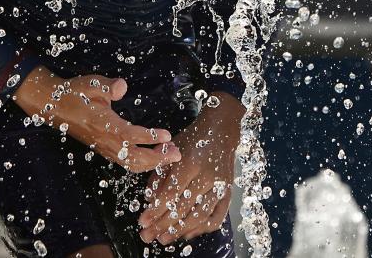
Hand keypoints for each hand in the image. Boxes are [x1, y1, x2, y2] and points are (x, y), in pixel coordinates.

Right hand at [14, 66, 181, 172]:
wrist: (52, 105)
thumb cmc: (75, 92)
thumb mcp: (91, 83)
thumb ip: (108, 86)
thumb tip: (123, 86)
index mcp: (103, 124)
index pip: (130, 135)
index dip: (150, 137)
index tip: (168, 136)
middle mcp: (104, 140)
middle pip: (134, 157)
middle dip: (157, 158)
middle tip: (177, 154)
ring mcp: (103, 147)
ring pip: (129, 164)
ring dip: (151, 163)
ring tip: (170, 157)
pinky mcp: (103, 149)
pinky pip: (124, 163)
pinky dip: (140, 164)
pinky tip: (152, 159)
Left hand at [137, 93, 244, 244]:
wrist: (222, 131)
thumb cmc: (193, 139)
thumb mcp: (171, 150)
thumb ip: (159, 174)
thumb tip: (150, 200)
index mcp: (190, 163)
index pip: (170, 194)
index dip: (155, 211)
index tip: (142, 222)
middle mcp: (207, 177)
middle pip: (183, 208)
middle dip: (162, 225)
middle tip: (147, 236)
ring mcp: (220, 186)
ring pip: (199, 216)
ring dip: (180, 231)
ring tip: (163, 239)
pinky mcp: (228, 192)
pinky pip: (217, 216)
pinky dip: (202, 229)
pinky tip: (187, 234)